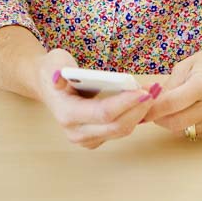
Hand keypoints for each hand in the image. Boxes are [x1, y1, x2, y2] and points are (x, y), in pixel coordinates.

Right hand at [34, 48, 162, 149]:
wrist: (47, 85)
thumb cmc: (53, 70)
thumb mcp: (54, 62)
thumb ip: (59, 70)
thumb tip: (59, 77)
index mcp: (67, 113)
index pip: (102, 113)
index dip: (125, 103)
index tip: (143, 91)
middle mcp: (77, 132)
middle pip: (117, 126)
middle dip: (139, 108)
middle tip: (155, 90)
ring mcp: (86, 138)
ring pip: (121, 131)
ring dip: (140, 113)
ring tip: (154, 93)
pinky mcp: (95, 138)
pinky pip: (120, 130)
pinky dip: (134, 117)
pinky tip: (143, 102)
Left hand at [138, 42, 201, 139]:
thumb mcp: (185, 66)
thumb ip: (167, 86)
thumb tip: (146, 99)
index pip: (172, 103)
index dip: (153, 108)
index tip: (141, 109)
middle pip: (176, 122)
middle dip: (159, 118)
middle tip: (154, 109)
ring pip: (183, 131)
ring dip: (172, 122)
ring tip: (176, 106)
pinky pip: (194, 134)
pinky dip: (186, 126)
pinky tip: (191, 111)